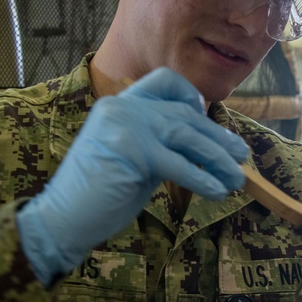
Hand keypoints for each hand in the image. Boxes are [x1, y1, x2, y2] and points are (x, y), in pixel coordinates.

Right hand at [16, 68, 248, 284]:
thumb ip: (158, 144)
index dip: (189, 94)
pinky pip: (178, 164)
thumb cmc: (96, 195)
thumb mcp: (132, 158)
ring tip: (237, 178)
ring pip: (186, 135)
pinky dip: (203, 178)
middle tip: (240, 155)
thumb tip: (201, 147)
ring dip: (217, 158)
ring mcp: (126, 126)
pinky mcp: (132, 151)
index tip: (205, 114)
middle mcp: (122, 108)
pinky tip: (218, 191)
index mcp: (118, 105)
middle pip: (182, 114)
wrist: (61, 219)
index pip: (162, 81)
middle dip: (216, 136)